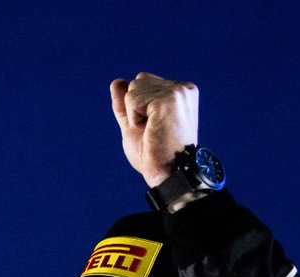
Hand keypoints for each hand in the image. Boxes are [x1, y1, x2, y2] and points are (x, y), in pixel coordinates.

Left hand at [110, 73, 199, 187]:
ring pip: (133, 89)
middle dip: (134, 108)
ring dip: (134, 115)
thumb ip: (125, 103)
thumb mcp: (134, 124)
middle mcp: (183, 88)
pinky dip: (134, 118)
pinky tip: (151, 130)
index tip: (153, 127)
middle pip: (137, 82)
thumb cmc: (154, 153)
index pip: (141, 82)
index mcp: (180, 91)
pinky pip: (133, 99)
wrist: (167, 172)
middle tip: (151, 130)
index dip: (137, 108)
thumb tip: (116, 82)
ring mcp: (178, 92)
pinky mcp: (169, 99)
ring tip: (152, 131)